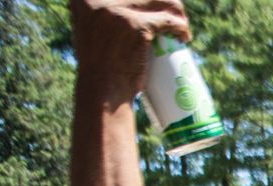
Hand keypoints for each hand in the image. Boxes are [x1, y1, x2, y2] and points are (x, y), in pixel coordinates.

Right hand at [70, 0, 189, 97]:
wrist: (102, 90)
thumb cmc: (97, 64)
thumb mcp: (88, 28)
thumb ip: (98, 13)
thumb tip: (115, 4)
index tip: (151, 6)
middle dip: (162, 1)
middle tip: (170, 14)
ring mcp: (119, 10)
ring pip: (161, 1)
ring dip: (176, 9)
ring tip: (180, 23)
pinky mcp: (138, 26)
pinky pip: (169, 20)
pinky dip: (181, 26)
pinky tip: (184, 35)